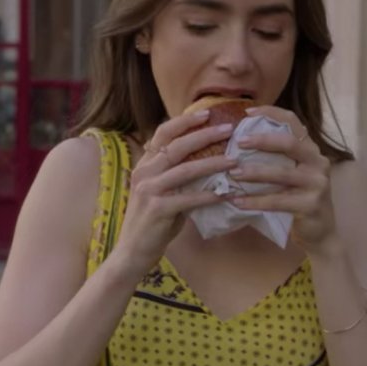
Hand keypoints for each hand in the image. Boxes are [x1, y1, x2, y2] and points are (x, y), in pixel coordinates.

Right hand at [113, 111, 237, 273]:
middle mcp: (144, 173)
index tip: (207, 113)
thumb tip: (208, 161)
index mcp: (144, 165)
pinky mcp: (158, 209)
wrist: (132, 252)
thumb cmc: (152, 223)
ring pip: (186, 169)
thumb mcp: (161, 193)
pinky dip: (210, 195)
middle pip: (176, 146)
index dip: (185, 121)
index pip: (163, 134)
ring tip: (234, 160)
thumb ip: (177, 176)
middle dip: (204, 135)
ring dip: (213, 163)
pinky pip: (190, 198)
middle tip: (229, 128)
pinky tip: (227, 194)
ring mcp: (149, 191)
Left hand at [224, 105, 334, 250]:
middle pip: (290, 143)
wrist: (321, 232)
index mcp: (311, 150)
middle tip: (238, 142)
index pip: (294, 122)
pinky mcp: (311, 205)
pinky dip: (255, 201)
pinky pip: (278, 201)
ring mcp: (318, 184)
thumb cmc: (298, 198)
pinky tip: (237, 201)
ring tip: (233, 173)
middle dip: (262, 140)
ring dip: (254, 173)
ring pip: (282, 173)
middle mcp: (318, 162)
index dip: (272, 113)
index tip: (246, 113)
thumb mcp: (290, 173)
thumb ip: (275, 157)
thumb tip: (237, 139)